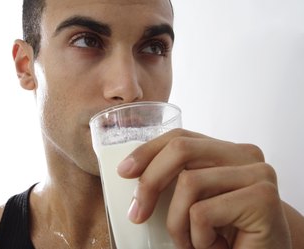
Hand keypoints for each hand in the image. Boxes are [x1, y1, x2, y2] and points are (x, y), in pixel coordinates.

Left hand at [117, 128, 290, 248]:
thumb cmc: (226, 232)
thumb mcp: (197, 200)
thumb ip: (178, 180)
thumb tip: (131, 174)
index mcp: (226, 151)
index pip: (180, 137)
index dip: (148, 151)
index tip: (124, 171)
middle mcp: (244, 155)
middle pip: (180, 149)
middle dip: (150, 182)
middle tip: (137, 214)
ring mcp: (256, 174)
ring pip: (189, 183)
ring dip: (177, 223)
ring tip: (190, 243)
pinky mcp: (261, 198)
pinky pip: (202, 212)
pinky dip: (197, 237)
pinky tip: (214, 246)